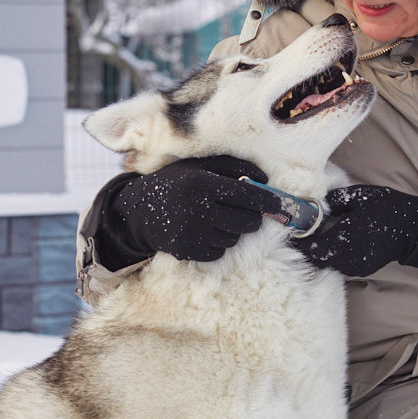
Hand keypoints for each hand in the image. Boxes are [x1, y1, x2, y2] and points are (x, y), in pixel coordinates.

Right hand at [91, 156, 283, 268]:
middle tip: (249, 214)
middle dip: (252, 219)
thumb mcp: (200, 166)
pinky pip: (218, 253)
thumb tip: (265, 179)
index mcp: (202, 183)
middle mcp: (196, 209)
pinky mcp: (185, 251)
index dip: (266, 200)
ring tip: (217, 220)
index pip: (245, 194)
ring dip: (233, 231)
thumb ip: (232, 166)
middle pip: (245, 221)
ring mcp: (190, 233)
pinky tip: (205, 232)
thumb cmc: (177, 183)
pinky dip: (218, 244)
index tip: (278, 203)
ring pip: (233, 238)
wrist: (139, 210)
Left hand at [291, 185, 417, 276]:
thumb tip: (314, 203)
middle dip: (308, 248)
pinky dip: (334, 256)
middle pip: (317, 260)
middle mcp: (350, 255)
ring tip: (321, 237)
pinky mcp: (362, 270)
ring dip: (321, 253)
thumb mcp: (360, 195)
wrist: (412, 229)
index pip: (313, 248)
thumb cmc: (386, 207)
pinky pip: (340, 266)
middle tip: (305, 233)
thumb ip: (334, 200)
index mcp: (348, 235)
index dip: (301, 242)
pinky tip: (338, 243)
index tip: (295, 230)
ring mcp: (356, 265)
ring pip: (327, 264)